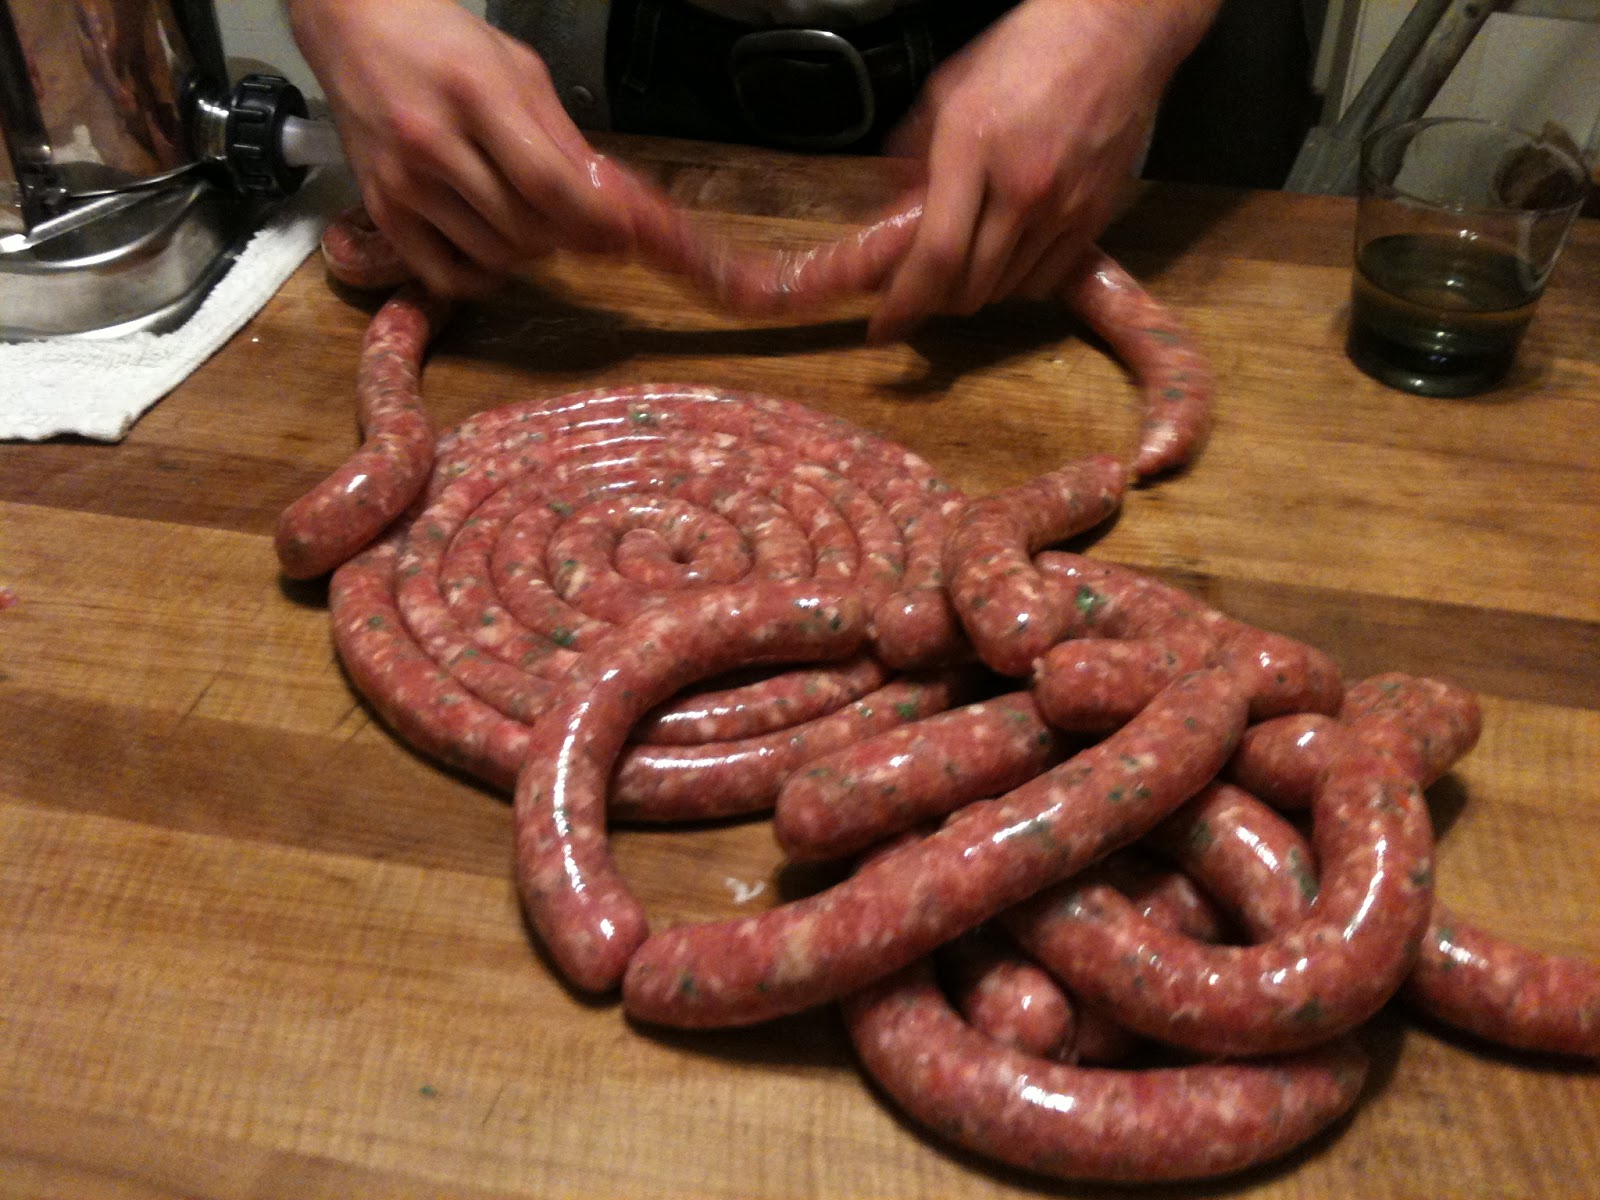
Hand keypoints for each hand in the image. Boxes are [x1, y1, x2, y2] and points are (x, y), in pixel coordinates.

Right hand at [287, 0, 637, 294]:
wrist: (355, 31)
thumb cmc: (444, 44)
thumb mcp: (519, 71)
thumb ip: (566, 139)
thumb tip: (616, 204)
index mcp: (476, 94)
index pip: (548, 183)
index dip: (594, 220)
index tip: (623, 236)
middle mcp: (432, 142)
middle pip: (526, 228)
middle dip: (570, 236)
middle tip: (580, 224)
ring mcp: (402, 182)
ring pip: (495, 255)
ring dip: (530, 251)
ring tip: (530, 218)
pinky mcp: (380, 211)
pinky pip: (446, 274)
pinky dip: (482, 274)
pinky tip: (492, 245)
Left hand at [867, 0, 1219, 341]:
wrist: (1118, 32)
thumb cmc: (1029, 48)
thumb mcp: (948, 89)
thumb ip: (913, 158)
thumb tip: (890, 215)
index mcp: (974, 148)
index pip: (937, 255)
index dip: (904, 303)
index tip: (883, 326)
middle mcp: (1022, 188)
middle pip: (969, 287)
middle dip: (933, 301)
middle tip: (915, 290)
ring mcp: (1064, 207)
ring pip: (1005, 291)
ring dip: (973, 290)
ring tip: (959, 266)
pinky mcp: (1094, 217)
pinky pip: (1044, 279)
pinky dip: (1014, 282)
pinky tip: (1003, 254)